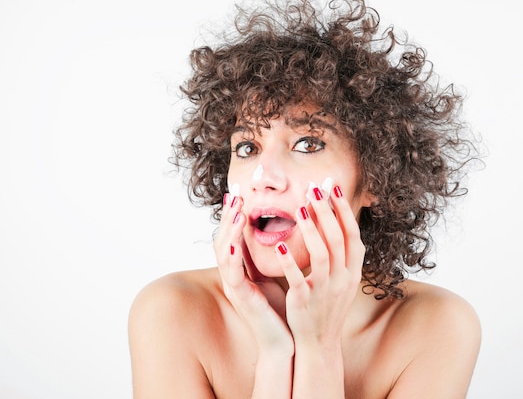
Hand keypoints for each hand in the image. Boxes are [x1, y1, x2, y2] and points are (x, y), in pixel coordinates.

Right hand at [214, 193, 292, 352]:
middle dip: (228, 215)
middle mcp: (235, 276)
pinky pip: (232, 274)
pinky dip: (232, 256)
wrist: (285, 343)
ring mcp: (235, 287)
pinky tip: (235, 241)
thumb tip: (282, 230)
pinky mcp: (241, 299)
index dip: (235, 214)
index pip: (235, 235)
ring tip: (236, 210)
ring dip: (228, 230)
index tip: (240, 192)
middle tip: (235, 192)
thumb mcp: (277, 276)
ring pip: (224, 253)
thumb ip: (274, 256)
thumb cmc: (283, 309)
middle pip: (224, 239)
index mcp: (244, 269)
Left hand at [276, 184, 364, 346]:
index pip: (353, 235)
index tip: (333, 188)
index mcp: (353, 272)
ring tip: (300, 209)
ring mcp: (325, 291)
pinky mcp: (305, 302)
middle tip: (314, 189)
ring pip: (322, 255)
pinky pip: (299, 279)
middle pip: (338, 239)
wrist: (319, 343)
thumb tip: (342, 223)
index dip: (344, 210)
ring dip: (312, 230)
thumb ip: (343, 255)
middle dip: (327, 211)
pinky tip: (281, 246)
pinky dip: (291, 262)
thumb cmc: (328, 306)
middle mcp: (343, 279)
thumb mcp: (343, 280)